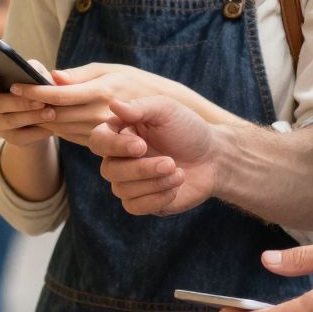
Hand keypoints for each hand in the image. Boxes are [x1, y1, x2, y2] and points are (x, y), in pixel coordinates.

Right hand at [0, 68, 54, 149]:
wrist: (39, 116)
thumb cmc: (34, 88)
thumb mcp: (35, 75)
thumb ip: (32, 69)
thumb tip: (30, 67)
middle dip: (18, 102)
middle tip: (39, 100)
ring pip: (8, 121)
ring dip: (31, 117)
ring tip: (51, 113)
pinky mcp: (7, 137)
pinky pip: (20, 136)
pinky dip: (37, 131)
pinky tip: (50, 127)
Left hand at [16, 62, 188, 147]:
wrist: (166, 112)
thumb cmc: (134, 81)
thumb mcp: (111, 70)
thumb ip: (80, 75)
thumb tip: (52, 76)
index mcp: (101, 92)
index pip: (60, 94)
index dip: (34, 91)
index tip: (14, 84)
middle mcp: (100, 115)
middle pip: (54, 113)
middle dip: (29, 105)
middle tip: (4, 95)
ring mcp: (100, 132)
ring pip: (59, 127)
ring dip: (36, 118)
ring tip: (13, 106)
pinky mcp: (99, 143)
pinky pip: (70, 137)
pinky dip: (52, 127)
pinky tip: (38, 118)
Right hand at [90, 96, 222, 215]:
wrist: (214, 158)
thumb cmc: (188, 129)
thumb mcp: (167, 110)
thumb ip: (139, 107)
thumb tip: (113, 104)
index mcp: (120, 133)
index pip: (98, 141)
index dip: (114, 146)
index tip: (141, 145)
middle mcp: (119, 158)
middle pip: (109, 170)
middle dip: (141, 169)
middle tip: (170, 162)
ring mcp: (129, 182)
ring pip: (122, 189)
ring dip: (154, 182)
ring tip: (179, 172)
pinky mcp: (142, 202)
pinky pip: (134, 206)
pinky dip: (156, 198)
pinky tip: (175, 186)